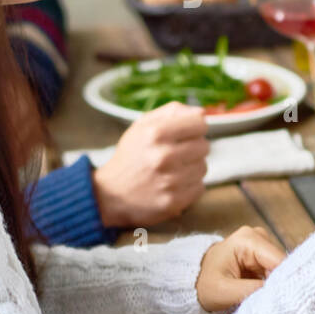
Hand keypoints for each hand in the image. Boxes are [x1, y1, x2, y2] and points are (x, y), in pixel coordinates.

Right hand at [94, 102, 208, 227]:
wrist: (110, 194)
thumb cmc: (132, 155)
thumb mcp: (142, 126)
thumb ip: (172, 112)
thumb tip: (201, 112)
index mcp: (156, 133)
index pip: (200, 123)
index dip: (194, 127)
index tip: (186, 133)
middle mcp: (163, 156)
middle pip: (204, 145)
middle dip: (192, 148)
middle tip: (173, 154)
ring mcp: (169, 181)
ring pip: (203, 167)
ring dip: (191, 168)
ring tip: (170, 171)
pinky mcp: (173, 201)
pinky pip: (199, 187)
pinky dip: (189, 186)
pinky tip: (172, 185)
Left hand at [195, 226, 286, 313]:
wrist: (193, 280)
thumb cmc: (204, 284)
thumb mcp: (224, 291)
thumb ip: (252, 292)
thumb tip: (280, 295)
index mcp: (248, 239)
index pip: (279, 261)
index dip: (285, 281)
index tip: (286, 301)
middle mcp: (259, 235)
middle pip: (282, 264)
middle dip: (279, 284)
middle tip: (272, 304)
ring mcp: (262, 243)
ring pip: (281, 269)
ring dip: (276, 285)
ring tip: (264, 299)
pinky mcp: (263, 253)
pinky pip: (276, 270)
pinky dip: (272, 283)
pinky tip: (263, 293)